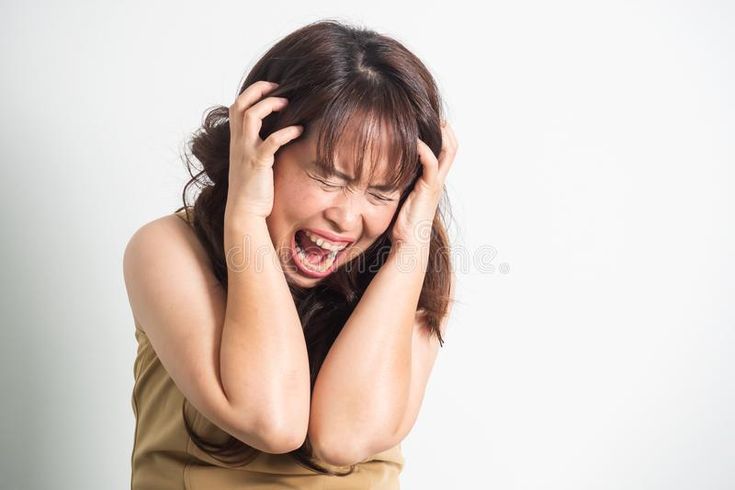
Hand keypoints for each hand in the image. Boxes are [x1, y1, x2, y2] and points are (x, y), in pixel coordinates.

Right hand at [226, 80, 303, 217]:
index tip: (272, 88)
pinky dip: (286, 132)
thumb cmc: (252, 188)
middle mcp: (238, 142)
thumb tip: (274, 132)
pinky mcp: (258, 163)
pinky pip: (272, 141)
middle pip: (240, 104)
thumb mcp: (251, 161)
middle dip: (259, 90)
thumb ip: (256, 144)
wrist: (244, 211)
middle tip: (279, 88)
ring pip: (251, 116)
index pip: (237, 105)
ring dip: (270, 105)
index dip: (253, 92)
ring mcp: (246, 151)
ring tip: (288, 104)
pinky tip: (299, 130)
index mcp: (236, 140)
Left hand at [391, 121, 457, 246]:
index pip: (444, 151)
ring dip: (439, 133)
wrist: (408, 244)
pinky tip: (414, 140)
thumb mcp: (400, 196)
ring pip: (447, 150)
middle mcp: (437, 180)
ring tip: (427, 119)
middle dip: (445, 128)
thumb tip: (383, 169)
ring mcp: (434, 183)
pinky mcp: (428, 188)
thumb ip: (399, 181)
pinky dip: (424, 149)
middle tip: (433, 114)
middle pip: (452, 146)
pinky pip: (432, 163)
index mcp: (432, 181)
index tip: (429, 120)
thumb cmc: (402, 225)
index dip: (441, 134)